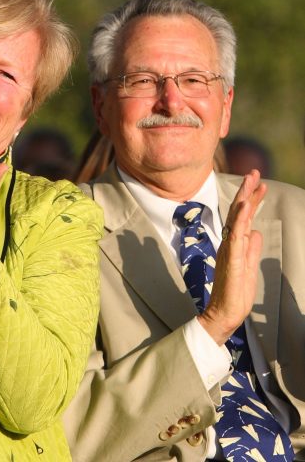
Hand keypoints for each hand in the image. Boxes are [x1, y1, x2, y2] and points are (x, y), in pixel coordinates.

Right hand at [198, 169, 266, 344]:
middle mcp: (230, 243)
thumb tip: (256, 231)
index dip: (251, 200)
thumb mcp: (249, 266)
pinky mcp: (231, 259)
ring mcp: (229, 250)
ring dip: (244, 200)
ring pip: (236, 220)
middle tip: (253, 173)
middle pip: (238, 213)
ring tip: (251, 182)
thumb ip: (252, 249)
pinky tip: (245, 207)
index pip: (243, 218)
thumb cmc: (235, 293)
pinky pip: (235, 236)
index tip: (259, 184)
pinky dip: (240, 220)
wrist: (225, 313)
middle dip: (247, 192)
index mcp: (235, 244)